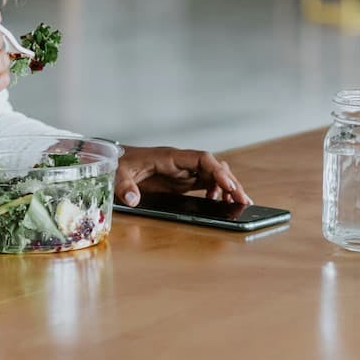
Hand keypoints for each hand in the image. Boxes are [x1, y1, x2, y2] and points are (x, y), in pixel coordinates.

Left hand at [115, 145, 250, 206]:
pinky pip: (204, 183)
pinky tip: (218, 202)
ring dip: (227, 186)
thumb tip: (132, 200)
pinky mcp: (180, 181)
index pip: (202, 159)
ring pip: (212, 175)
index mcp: (169, 157)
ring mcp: (182, 171)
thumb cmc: (119, 163)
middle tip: (243, 200)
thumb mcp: (117, 174)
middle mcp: (181, 162)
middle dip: (230, 181)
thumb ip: (125, 186)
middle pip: (213, 167)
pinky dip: (216, 191)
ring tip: (238, 203)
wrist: (115, 160)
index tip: (228, 184)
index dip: (217, 171)